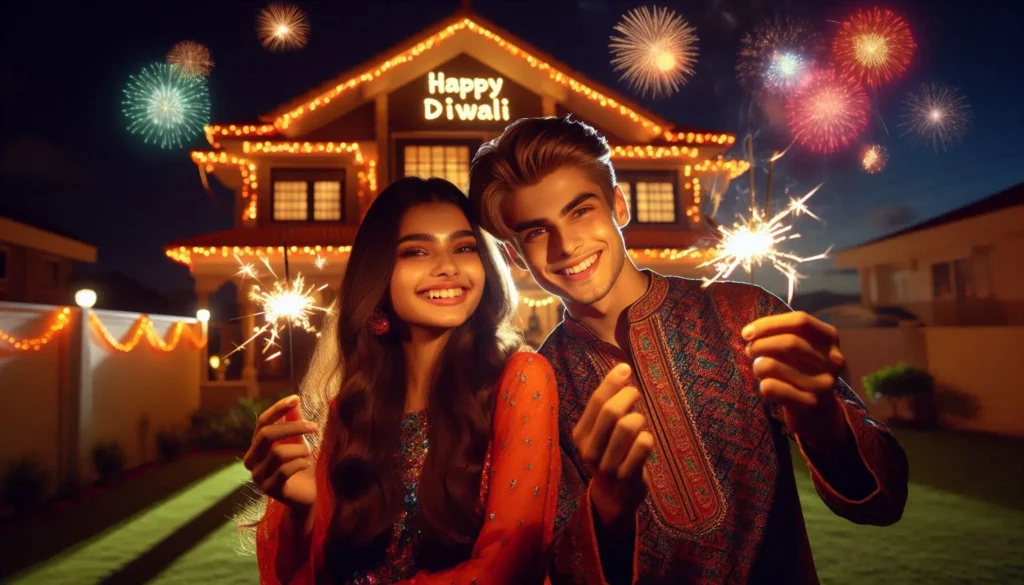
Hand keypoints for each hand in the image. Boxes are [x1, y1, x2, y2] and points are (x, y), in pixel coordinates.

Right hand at [243, 395, 317, 509]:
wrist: (305, 496)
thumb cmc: (300, 465)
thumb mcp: (298, 441)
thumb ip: (294, 422)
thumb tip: (294, 398)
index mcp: (256, 446)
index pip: (261, 422)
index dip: (277, 409)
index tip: (295, 399)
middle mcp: (252, 460)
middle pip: (266, 434)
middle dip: (293, 427)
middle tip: (314, 427)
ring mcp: (258, 476)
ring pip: (277, 453)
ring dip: (300, 449)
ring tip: (309, 452)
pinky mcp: (269, 489)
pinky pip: (284, 471)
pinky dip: (299, 464)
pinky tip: (307, 464)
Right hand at [573, 363, 654, 526]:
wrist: (613, 498)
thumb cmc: (611, 455)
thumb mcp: (600, 434)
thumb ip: (606, 407)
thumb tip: (622, 370)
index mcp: (580, 435)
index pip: (596, 402)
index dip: (612, 382)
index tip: (625, 368)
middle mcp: (590, 450)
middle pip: (611, 412)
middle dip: (628, 396)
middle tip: (635, 394)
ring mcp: (608, 466)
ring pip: (628, 427)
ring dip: (639, 419)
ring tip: (639, 423)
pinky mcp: (627, 477)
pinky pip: (643, 445)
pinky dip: (648, 438)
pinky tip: (645, 443)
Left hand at [743, 311, 847, 444]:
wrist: (818, 412)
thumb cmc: (802, 371)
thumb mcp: (800, 348)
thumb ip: (781, 334)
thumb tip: (750, 333)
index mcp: (830, 338)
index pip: (800, 321)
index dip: (769, 324)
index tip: (747, 333)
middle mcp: (833, 359)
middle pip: (788, 342)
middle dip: (759, 345)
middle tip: (749, 351)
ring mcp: (824, 383)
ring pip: (773, 365)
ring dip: (757, 366)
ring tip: (759, 369)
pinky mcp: (810, 403)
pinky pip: (771, 387)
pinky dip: (762, 385)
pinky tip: (767, 387)